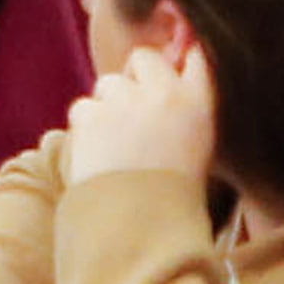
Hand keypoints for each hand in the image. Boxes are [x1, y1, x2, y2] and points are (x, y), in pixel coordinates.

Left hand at [63, 43, 216, 186]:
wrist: (140, 228)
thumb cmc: (173, 195)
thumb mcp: (199, 148)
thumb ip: (185, 106)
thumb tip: (172, 61)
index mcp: (200, 103)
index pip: (196, 55)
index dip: (179, 58)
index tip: (170, 70)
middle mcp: (166, 93)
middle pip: (143, 58)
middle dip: (134, 78)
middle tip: (132, 114)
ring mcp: (127, 101)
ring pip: (108, 83)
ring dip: (107, 105)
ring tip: (116, 146)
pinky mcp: (93, 114)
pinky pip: (83, 108)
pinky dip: (85, 128)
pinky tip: (98, 155)